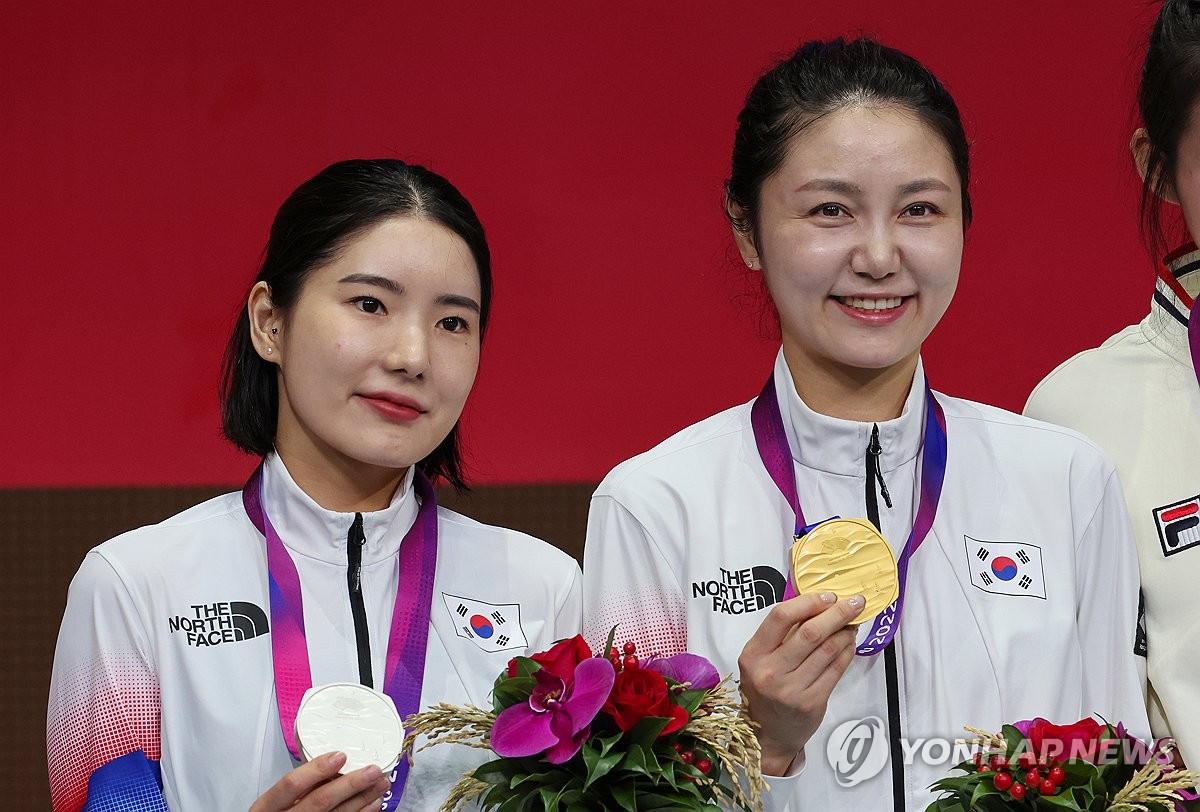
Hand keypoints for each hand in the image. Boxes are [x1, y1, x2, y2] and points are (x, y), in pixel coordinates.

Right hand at [250, 751, 390, 811]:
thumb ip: (297, 786)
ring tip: (380, 784)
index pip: (291, 784)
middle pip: (320, 800)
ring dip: (362, 799)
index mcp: (268, 806)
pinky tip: (372, 804)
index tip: (340, 756)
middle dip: (350, 784)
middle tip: (372, 770)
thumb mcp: (275, 802)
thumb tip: (332, 762)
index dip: (316, 769)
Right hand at [737, 591, 863, 774]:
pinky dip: (847, 652)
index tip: (828, 596)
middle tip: (854, 602)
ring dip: (845, 632)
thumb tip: (817, 604)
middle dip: (837, 613)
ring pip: (827, 651)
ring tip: (852, 623)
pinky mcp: (811, 703)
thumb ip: (783, 634)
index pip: (780, 617)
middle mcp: (770, 672)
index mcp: (753, 654)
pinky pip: (836, 670)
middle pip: (810, 633)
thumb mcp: (761, 660)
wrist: (767, 734)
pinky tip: (850, 643)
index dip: (808, 602)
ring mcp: (792, 690)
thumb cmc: (765, 688)